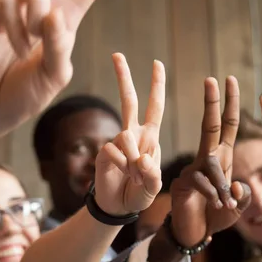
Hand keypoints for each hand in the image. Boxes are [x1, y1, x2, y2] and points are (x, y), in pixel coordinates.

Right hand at [0, 0, 114, 137]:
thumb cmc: (25, 93)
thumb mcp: (54, 76)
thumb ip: (59, 47)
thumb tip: (52, 15)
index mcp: (63, 21)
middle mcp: (40, 7)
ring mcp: (16, 7)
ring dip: (38, 4)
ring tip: (36, 32)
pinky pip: (7, 3)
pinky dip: (17, 28)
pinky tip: (19, 49)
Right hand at [94, 53, 164, 215]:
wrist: (118, 207)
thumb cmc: (140, 194)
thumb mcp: (154, 186)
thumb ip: (152, 174)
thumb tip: (142, 158)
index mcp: (150, 137)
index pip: (155, 106)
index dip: (157, 86)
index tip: (157, 63)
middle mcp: (133, 134)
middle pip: (129, 100)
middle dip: (123, 77)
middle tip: (117, 54)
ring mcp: (117, 142)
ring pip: (126, 136)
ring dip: (133, 159)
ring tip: (135, 176)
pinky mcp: (104, 152)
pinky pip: (113, 151)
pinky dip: (122, 165)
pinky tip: (123, 174)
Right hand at [170, 77, 251, 246]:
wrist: (194, 234)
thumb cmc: (217, 216)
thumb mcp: (238, 205)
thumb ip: (243, 194)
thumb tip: (236, 185)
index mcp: (223, 158)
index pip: (228, 125)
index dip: (230, 104)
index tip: (230, 80)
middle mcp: (207, 159)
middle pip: (210, 126)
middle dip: (213, 103)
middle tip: (212, 79)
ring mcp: (192, 169)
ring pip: (211, 164)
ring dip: (221, 184)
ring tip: (226, 204)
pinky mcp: (183, 182)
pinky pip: (201, 182)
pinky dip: (213, 195)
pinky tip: (216, 205)